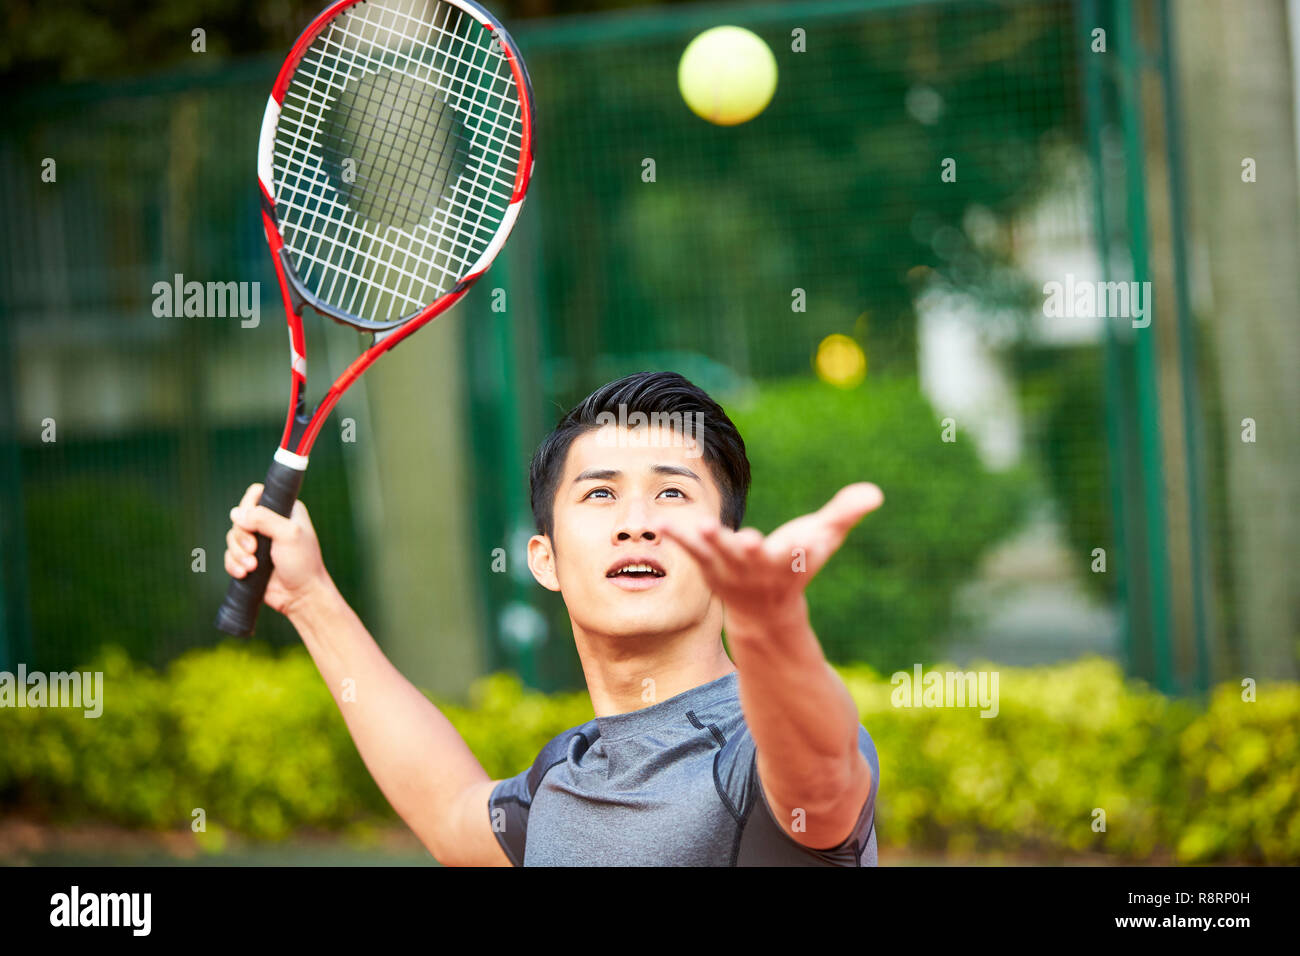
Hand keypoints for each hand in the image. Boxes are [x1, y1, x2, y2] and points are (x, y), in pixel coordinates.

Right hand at [224, 482, 329, 615]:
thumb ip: (263, 519)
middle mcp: (270, 523)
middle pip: (239, 517)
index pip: (257, 494)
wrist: (301, 595)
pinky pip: (230, 556)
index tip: (249, 520)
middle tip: (254, 550)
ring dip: (238, 553)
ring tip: (252, 567)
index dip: (248, 505)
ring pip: (232, 538)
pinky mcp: (249, 559)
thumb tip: (236, 513)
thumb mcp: (289, 534)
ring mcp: (259, 542)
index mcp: (284, 510)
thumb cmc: (302, 563)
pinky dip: (233, 565)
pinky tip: (245, 574)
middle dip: (242, 536)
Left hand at [653, 482, 882, 630]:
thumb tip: (876, 492)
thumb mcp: (823, 540)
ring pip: (723, 556)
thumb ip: (846, 514)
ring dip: (713, 542)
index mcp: (793, 563)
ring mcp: (733, 570)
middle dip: (753, 551)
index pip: (803, 555)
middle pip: (759, 560)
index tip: (813, 539)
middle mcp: (762, 569)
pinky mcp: (710, 566)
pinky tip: (660, 524)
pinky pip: (693, 551)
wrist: (763, 614)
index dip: (807, 547)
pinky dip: (678, 537)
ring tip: (703, 527)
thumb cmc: (795, 566)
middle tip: (750, 541)